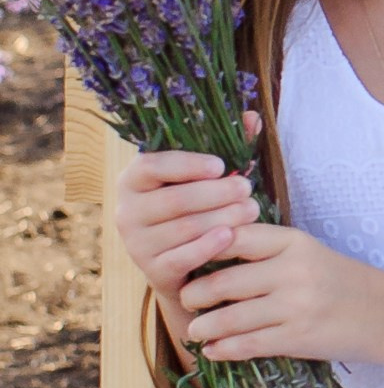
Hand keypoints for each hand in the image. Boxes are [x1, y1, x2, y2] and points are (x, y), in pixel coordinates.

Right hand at [116, 151, 260, 298]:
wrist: (184, 265)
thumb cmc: (195, 209)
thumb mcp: (205, 177)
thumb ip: (226, 144)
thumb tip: (251, 117)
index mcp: (133, 180)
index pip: (152, 165)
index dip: (187, 164)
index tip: (220, 166)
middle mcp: (127, 211)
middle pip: (174, 200)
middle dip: (215, 194)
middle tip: (248, 189)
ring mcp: (137, 243)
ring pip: (183, 228)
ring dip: (221, 217)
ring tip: (251, 210)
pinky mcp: (152, 271)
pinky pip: (182, 258)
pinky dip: (208, 246)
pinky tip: (230, 236)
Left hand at [178, 221, 379, 365]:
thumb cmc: (340, 282)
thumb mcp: (308, 253)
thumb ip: (266, 250)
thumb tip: (208, 253)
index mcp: (294, 242)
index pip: (234, 237)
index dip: (203, 247)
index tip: (187, 257)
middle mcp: (293, 271)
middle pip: (224, 281)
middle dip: (195, 294)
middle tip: (185, 298)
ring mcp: (296, 306)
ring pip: (230, 318)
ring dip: (203, 326)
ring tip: (194, 329)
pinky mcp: (298, 338)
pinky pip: (248, 345)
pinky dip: (223, 349)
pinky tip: (213, 350)